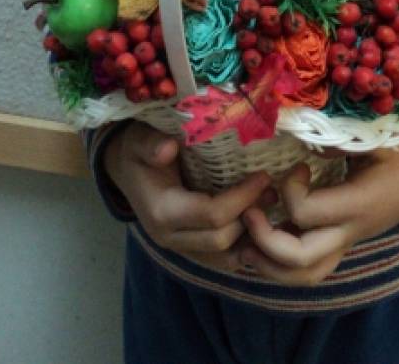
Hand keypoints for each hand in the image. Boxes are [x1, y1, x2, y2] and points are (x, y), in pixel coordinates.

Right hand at [103, 120, 274, 270]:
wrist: (126, 169)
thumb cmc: (138, 151)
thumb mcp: (140, 141)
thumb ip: (151, 144)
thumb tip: (168, 148)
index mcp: (162, 212)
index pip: (212, 216)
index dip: (242, 198)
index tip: (264, 175)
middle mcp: (171, 238)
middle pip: (222, 240)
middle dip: (251, 217)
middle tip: (272, 190)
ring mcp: (180, 248)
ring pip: (225, 258)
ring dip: (251, 236)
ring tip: (270, 206)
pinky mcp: (190, 249)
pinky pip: (222, 259)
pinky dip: (243, 245)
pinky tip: (259, 223)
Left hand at [238, 138, 398, 285]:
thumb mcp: (376, 139)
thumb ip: (340, 139)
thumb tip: (304, 135)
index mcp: (356, 204)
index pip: (306, 213)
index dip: (288, 190)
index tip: (294, 168)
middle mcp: (349, 232)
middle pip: (300, 260)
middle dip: (265, 242)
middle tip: (249, 213)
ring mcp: (346, 243)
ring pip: (304, 276)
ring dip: (269, 265)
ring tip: (245, 244)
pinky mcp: (343, 245)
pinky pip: (310, 269)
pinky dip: (282, 264)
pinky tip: (264, 244)